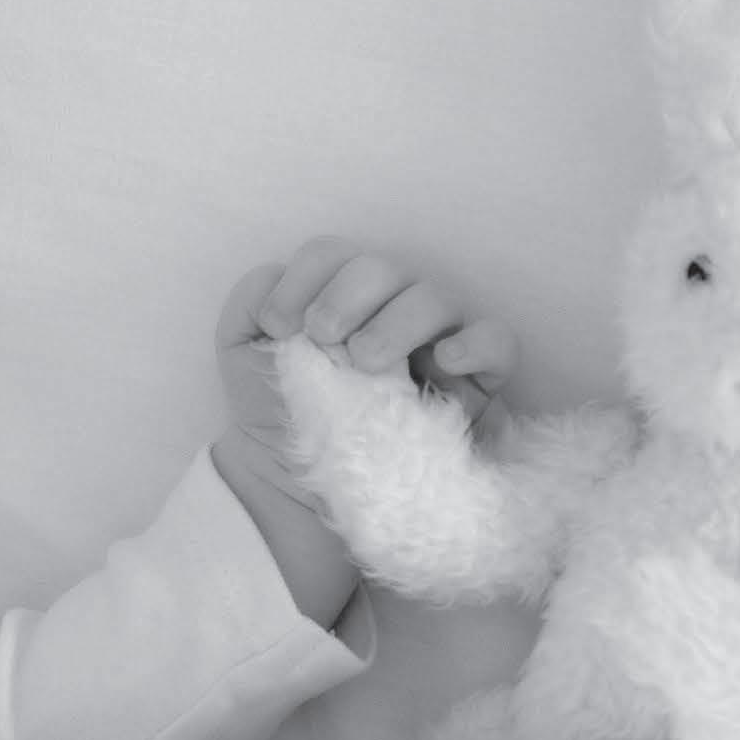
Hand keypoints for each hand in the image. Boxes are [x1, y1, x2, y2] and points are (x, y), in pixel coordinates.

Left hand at [215, 236, 516, 500]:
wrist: (296, 484)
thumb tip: (283, 277)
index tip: (278, 326)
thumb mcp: (243, 349)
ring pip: (435, 297)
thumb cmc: (279, 408)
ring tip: (365, 361)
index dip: (304, 278)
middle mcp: (390, 306)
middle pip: (383, 268)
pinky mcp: (474, 381)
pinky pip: (496, 342)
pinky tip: (441, 362)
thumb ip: (251, 299)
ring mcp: (436, 339)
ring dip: (396, 321)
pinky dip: (474, 343)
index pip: (334, 255)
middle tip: (322, 337)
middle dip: (347, 295)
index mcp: (340, 292)